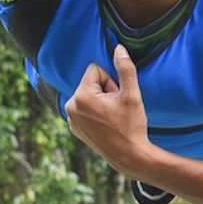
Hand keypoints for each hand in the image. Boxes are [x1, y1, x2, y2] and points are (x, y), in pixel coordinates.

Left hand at [64, 45, 153, 178]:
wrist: (129, 156)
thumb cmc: (131, 125)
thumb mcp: (132, 94)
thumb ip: (125, 69)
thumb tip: (118, 48)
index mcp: (81, 96)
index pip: (95, 70)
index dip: (110, 81)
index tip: (116, 97)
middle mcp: (70, 106)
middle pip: (90, 83)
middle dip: (104, 91)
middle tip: (116, 109)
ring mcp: (71, 119)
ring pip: (88, 95)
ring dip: (100, 102)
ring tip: (111, 118)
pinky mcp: (74, 128)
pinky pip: (84, 108)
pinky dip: (94, 112)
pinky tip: (105, 125)